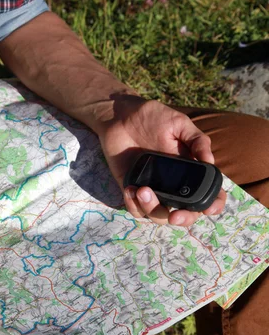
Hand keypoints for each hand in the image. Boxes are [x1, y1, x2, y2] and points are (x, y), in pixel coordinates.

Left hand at [99, 96, 226, 226]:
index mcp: (189, 171)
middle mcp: (172, 185)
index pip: (207, 194)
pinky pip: (134, 208)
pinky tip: (131, 188)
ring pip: (157, 215)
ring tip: (143, 190)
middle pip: (184, 213)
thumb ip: (197, 140)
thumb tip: (210, 161)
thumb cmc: (152, 118)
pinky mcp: (130, 189)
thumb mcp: (179, 124)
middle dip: (184, 219)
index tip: (209, 209)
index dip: (213, 205)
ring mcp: (152, 189)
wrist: (120, 115)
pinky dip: (133, 204)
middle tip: (175, 216)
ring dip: (152, 209)